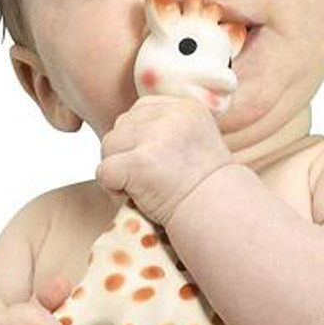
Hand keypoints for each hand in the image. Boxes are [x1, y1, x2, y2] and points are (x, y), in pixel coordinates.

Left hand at [95, 95, 233, 225]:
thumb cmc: (204, 188)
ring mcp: (155, 138)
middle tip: (149, 178)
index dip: (139, 139)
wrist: (219, 216)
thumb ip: (167, 127)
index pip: (139, 111)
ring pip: (108, 145)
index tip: (157, 162)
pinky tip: (134, 196)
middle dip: (126, 154)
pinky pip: (104, 171)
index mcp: (186, 108)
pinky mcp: (139, 163)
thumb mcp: (195, 141)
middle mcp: (172, 117)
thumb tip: (124, 126)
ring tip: (142, 187)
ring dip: (118, 169)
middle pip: (121, 127)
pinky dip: (112, 189)